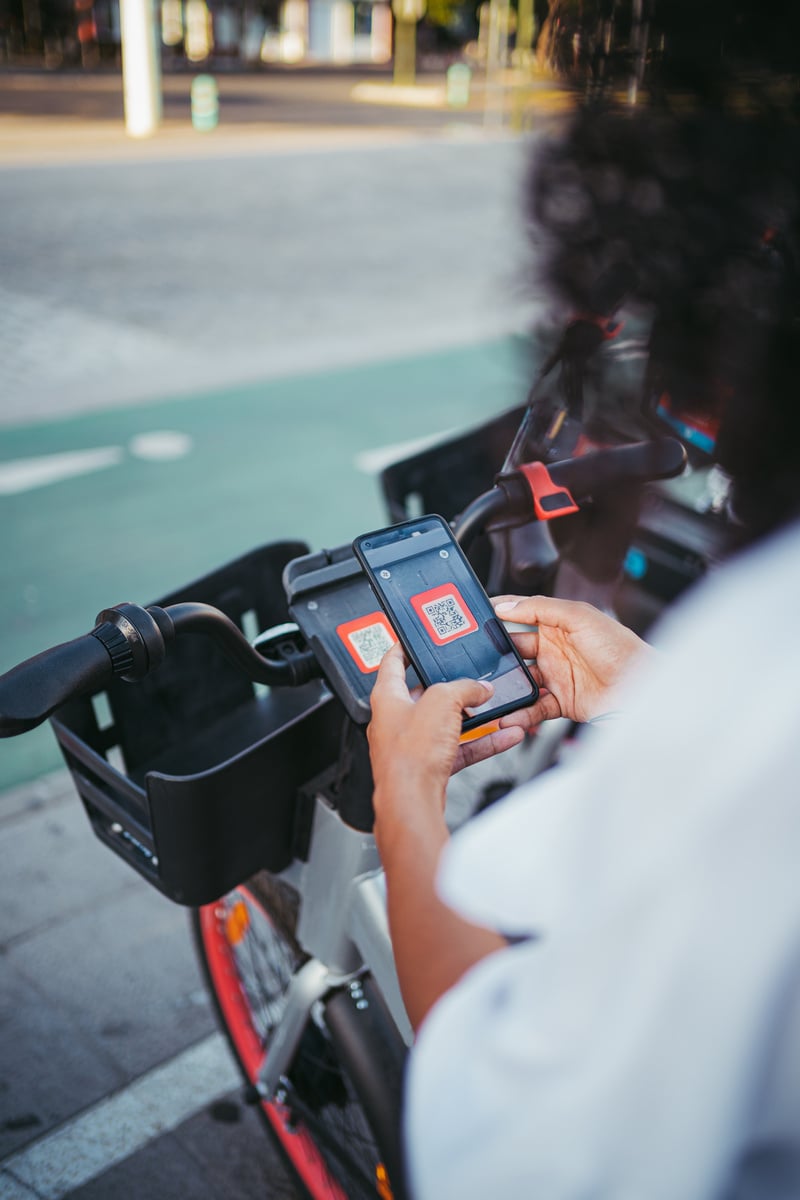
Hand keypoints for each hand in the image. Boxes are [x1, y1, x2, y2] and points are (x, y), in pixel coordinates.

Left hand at [367, 644, 524, 827]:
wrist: (412, 801)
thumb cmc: (410, 755)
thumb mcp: (442, 702)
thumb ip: (464, 689)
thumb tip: (479, 688)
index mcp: (387, 698)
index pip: (391, 663)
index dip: (403, 648)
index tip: (412, 640)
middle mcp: (396, 720)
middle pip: (424, 695)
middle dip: (450, 687)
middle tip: (469, 678)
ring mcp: (413, 745)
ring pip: (446, 724)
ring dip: (471, 717)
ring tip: (494, 707)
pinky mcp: (429, 766)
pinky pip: (460, 748)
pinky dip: (482, 742)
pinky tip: (504, 736)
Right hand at [493, 595, 651, 726]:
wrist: (643, 688)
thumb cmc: (621, 649)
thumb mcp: (580, 616)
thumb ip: (541, 607)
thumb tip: (508, 605)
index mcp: (559, 623)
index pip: (522, 613)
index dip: (501, 613)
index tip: (478, 618)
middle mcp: (555, 649)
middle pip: (516, 649)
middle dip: (497, 654)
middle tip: (479, 659)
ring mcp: (557, 676)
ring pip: (521, 680)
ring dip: (507, 687)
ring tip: (491, 691)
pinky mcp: (561, 701)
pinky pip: (534, 706)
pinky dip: (522, 712)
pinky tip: (512, 714)